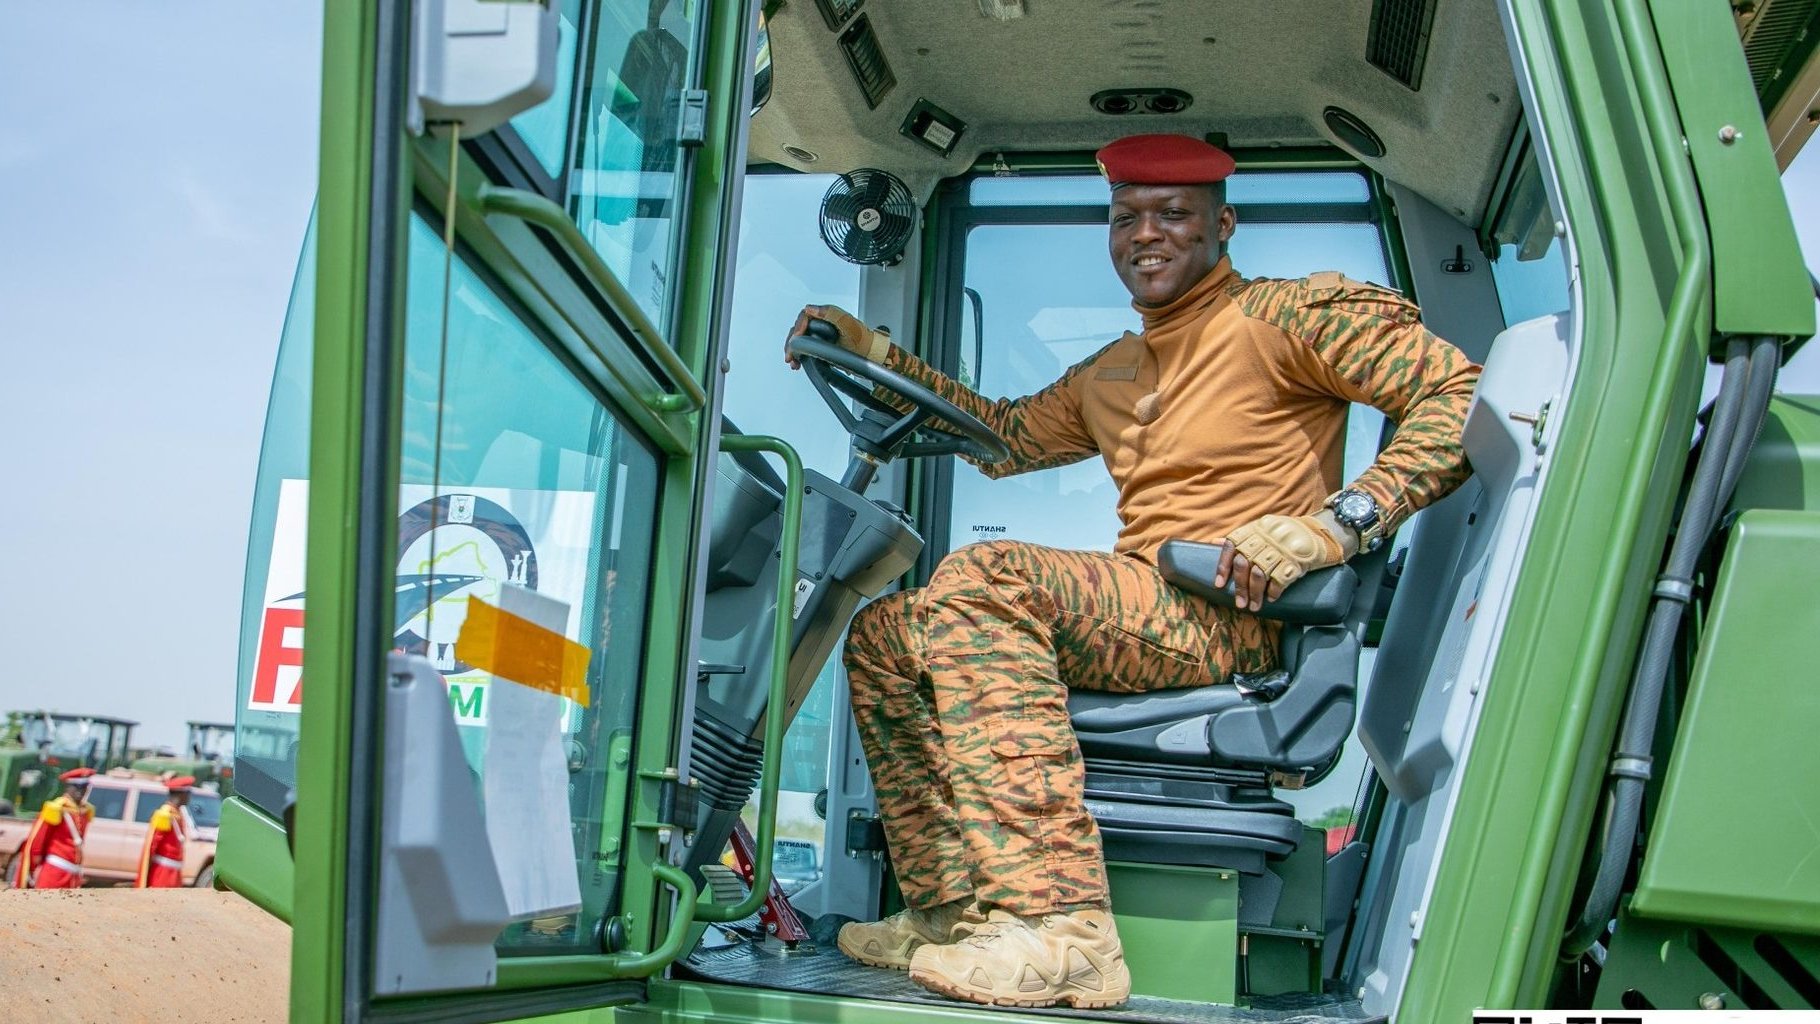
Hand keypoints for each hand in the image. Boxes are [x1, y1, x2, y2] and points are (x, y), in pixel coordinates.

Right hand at [785, 304, 873, 367]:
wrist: (871, 355)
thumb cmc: (863, 340)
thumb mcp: (848, 325)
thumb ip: (830, 314)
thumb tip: (811, 308)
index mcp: (827, 315)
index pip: (804, 317)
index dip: (797, 329)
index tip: (795, 341)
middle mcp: (823, 323)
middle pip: (799, 329)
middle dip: (793, 343)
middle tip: (790, 355)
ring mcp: (822, 335)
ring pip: (800, 340)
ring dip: (794, 350)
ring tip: (794, 362)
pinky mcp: (822, 346)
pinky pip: (806, 348)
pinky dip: (800, 355)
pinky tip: (799, 363)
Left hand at [1212, 510, 1354, 610]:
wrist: (1322, 532)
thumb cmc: (1287, 534)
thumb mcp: (1263, 528)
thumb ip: (1242, 537)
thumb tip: (1214, 543)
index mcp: (1255, 529)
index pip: (1232, 546)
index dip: (1223, 567)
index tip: (1219, 585)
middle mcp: (1265, 538)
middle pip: (1244, 564)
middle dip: (1240, 587)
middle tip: (1239, 604)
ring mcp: (1281, 549)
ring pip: (1259, 575)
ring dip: (1254, 594)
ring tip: (1253, 607)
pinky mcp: (1297, 560)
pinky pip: (1280, 580)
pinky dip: (1274, 592)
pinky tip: (1272, 599)